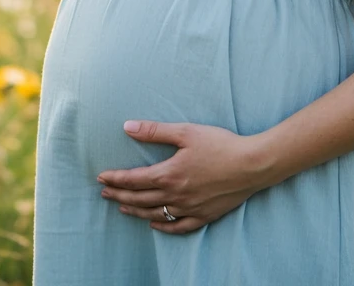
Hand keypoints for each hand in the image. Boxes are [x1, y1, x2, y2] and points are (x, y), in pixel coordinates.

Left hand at [96, 120, 265, 233]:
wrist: (252, 165)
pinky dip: (163, 226)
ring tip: (122, 208)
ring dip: (135, 211)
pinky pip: (178, 226)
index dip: (115, 179)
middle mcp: (176, 195)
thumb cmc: (220, 144)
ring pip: (155, 214)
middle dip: (119, 196)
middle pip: (139, 199)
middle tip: (104, 193)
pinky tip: (154, 223)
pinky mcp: (204, 215)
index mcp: (169, 174)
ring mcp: (190, 207)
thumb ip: (155, 131)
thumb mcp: (186, 132)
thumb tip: (127, 127)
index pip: (133, 180)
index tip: (101, 178)